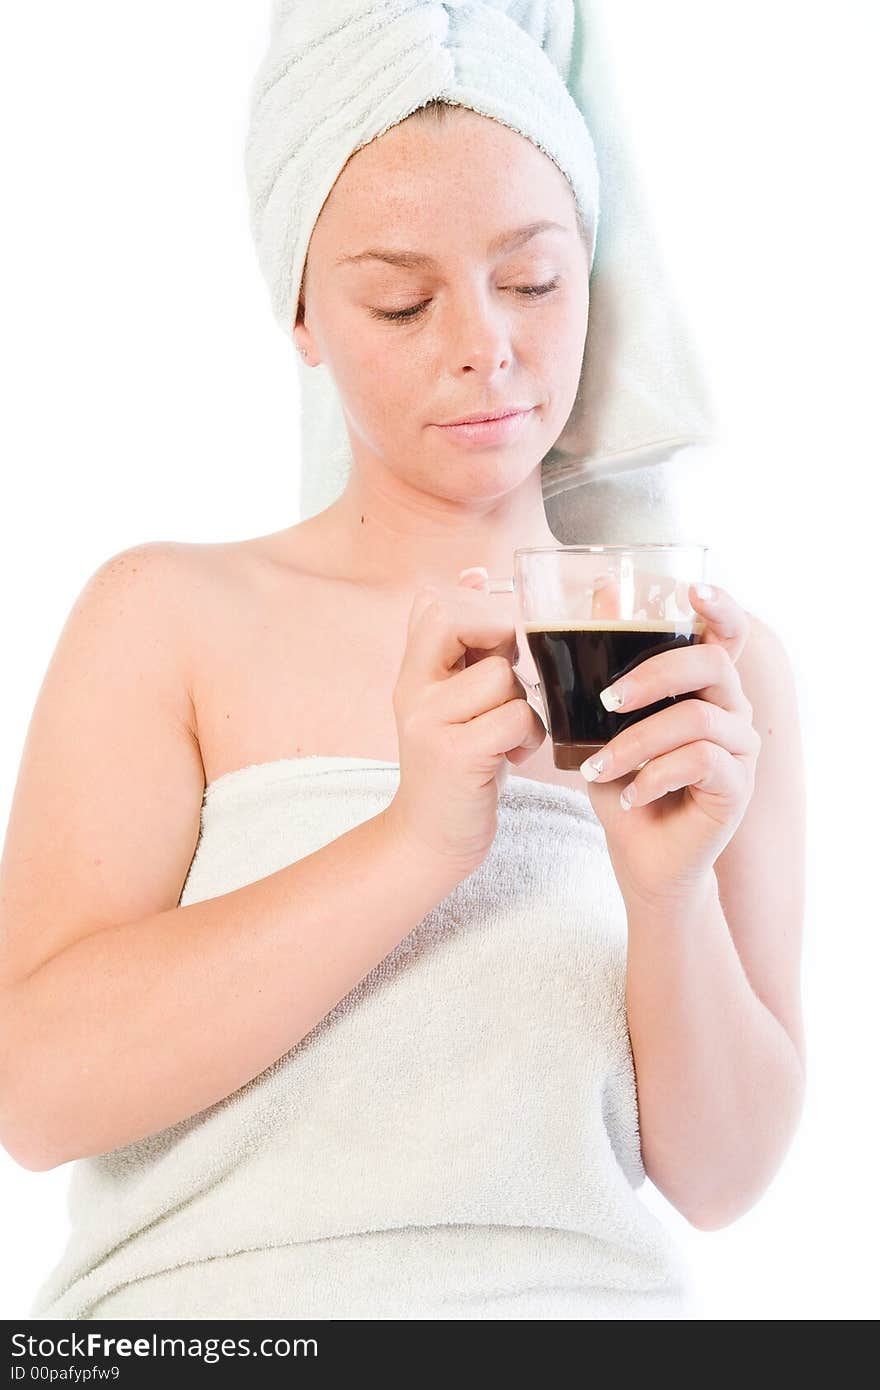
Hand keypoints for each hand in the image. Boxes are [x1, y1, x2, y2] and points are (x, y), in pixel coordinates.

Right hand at [386, 571, 546, 875]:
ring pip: (500, 676)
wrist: (431, 838)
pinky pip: (515, 717)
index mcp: (411, 673)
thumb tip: (476, 573)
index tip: (500, 640)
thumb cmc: (458, 763)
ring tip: (514, 729)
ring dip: (523, 699)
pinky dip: (529, 733)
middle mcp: (411, 692)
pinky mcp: (456, 756)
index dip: (478, 606)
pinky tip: (517, 752)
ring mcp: (429, 723)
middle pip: (457, 622)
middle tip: (512, 676)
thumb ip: (464, 644)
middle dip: (501, 639)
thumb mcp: (452, 697)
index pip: (434, 605)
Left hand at [579, 584, 760, 907]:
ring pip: (696, 718)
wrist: (641, 857)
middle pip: (709, 664)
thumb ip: (605, 671)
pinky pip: (701, 761)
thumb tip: (593, 604)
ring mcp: (741, 748)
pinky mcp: (739, 786)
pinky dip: (655, 775)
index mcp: (703, 687)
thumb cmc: (624, 784)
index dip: (720, 606)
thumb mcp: (603, 725)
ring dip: (636, 742)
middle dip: (652, 675)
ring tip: (598, 768)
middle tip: (606, 699)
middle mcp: (732, 709)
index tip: (694, 590)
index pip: (726, 634)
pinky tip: (630, 794)